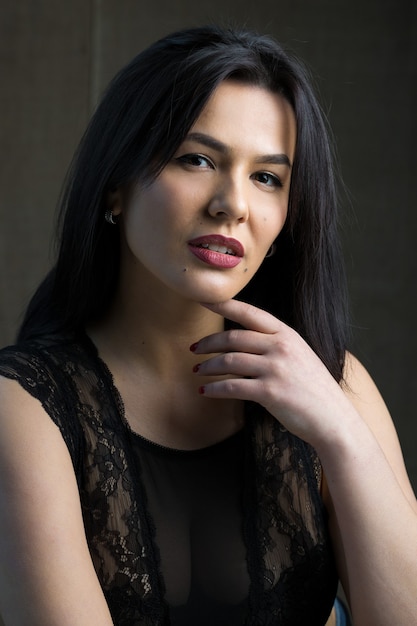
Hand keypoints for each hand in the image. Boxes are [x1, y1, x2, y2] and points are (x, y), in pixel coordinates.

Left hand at [192, 299, 349, 445]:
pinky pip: (232, 387)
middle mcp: (281, 347)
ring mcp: (276, 369)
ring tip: (197, 371)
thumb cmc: (313, 390)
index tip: (202, 298)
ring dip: (208, 366)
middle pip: (233, 337)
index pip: (249, 313)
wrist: (334, 419)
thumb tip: (242, 341)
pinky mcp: (270, 392)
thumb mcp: (299, 356)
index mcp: (287, 334)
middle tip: (194, 349)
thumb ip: (274, 344)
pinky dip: (214, 388)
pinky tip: (205, 391)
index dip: (223, 304)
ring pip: (229, 361)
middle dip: (209, 342)